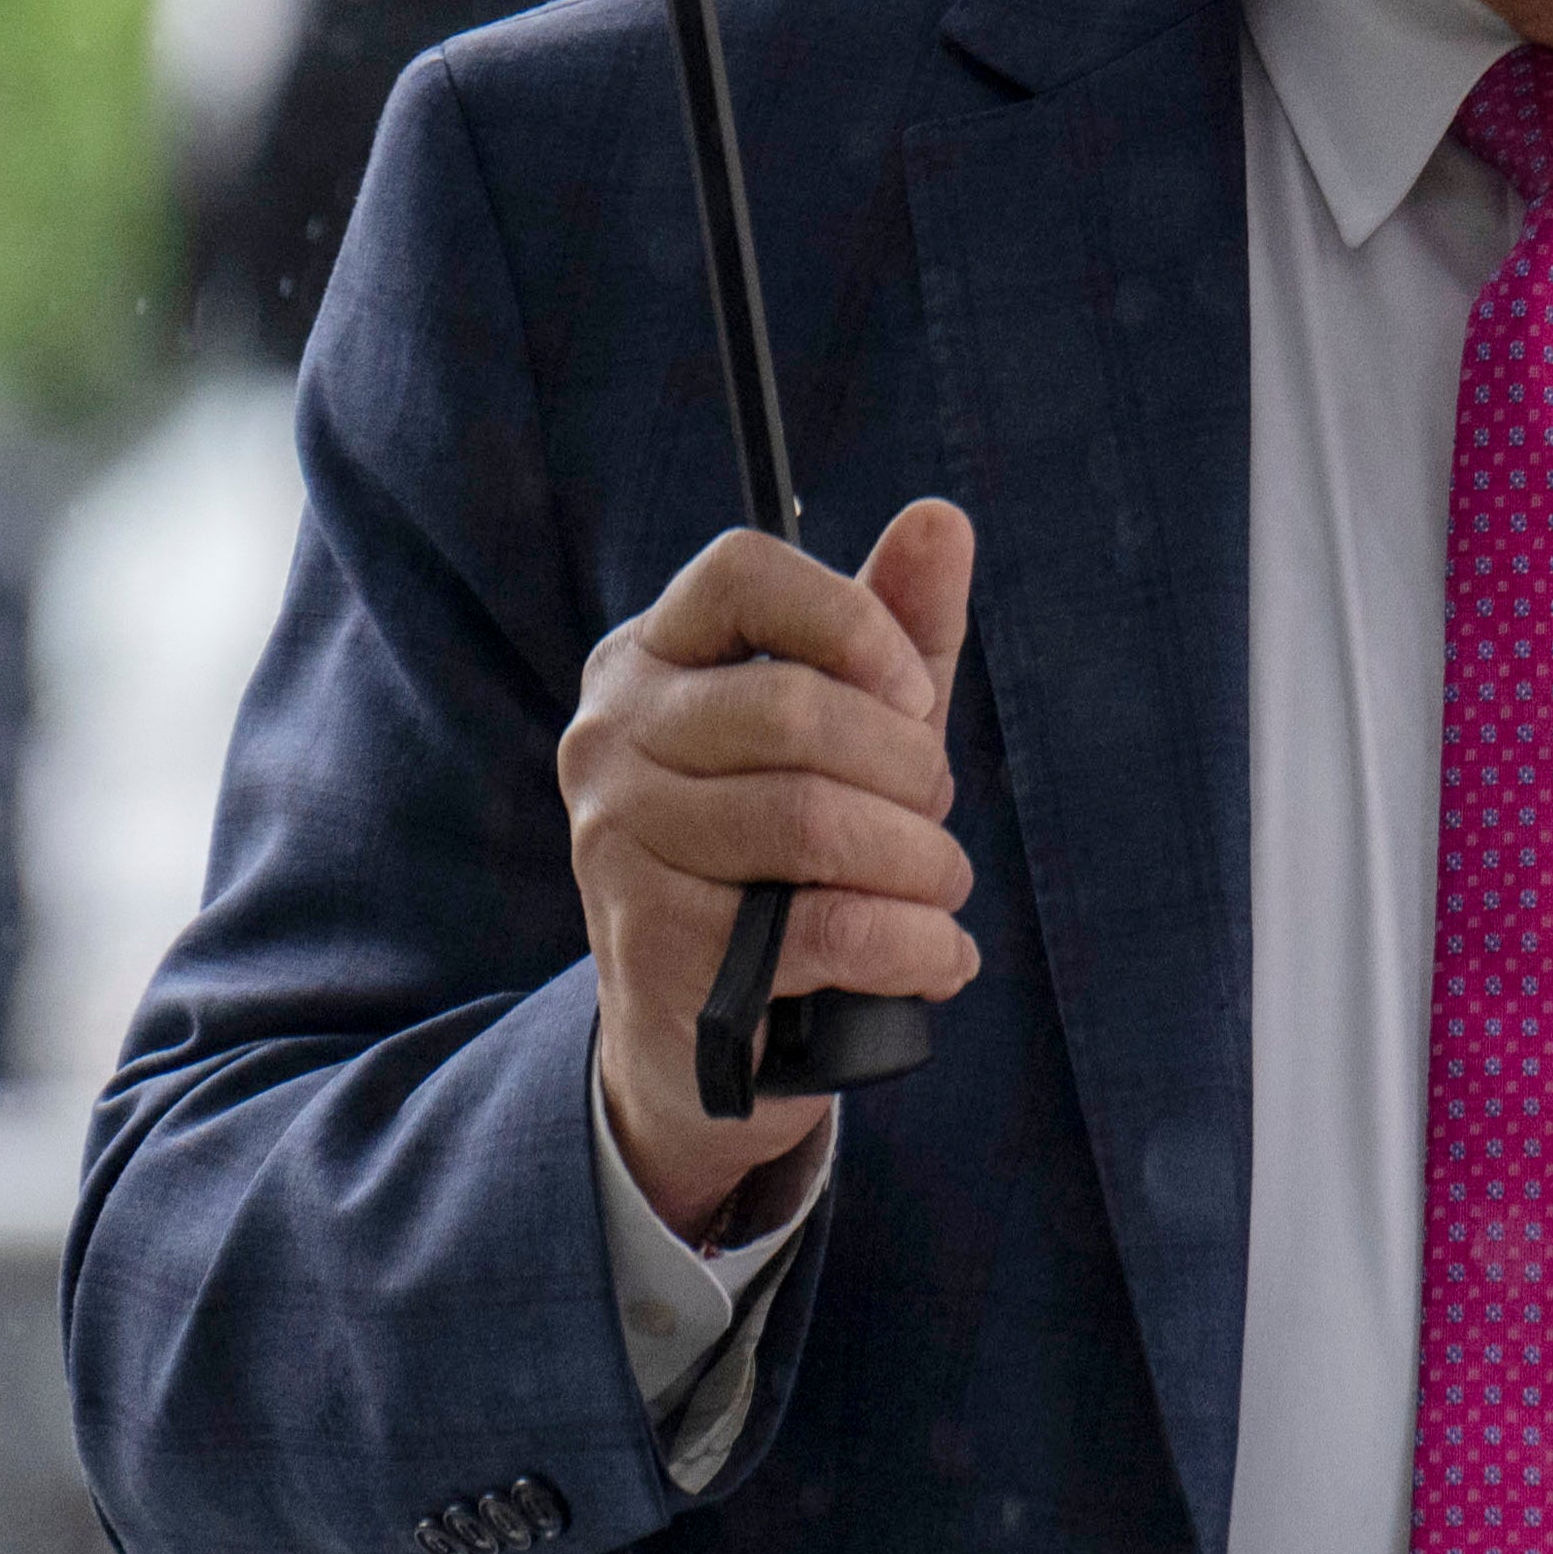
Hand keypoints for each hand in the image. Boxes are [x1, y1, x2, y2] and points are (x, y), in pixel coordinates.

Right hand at [567, 502, 978, 1243]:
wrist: (701, 1033)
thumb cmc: (787, 856)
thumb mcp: (853, 734)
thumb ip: (897, 629)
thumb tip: (942, 520)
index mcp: (651, 659)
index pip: (742, 573)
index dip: (853, 620)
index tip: (913, 696)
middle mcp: (610, 737)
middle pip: (798, 710)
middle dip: (909, 772)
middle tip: (933, 818)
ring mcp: (616, 844)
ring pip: (814, 825)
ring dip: (921, 867)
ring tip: (939, 890)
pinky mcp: (651, 952)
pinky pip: (824, 930)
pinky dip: (914, 945)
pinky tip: (936, 955)